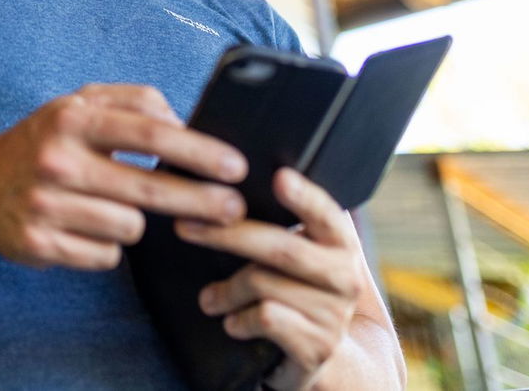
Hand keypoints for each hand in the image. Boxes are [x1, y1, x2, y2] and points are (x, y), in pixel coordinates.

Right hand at [0, 84, 249, 269]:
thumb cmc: (47, 140)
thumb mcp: (81, 103)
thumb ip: (134, 100)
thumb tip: (183, 121)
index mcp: (72, 118)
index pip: (149, 133)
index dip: (199, 151)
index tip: (235, 166)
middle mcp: (56, 159)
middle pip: (148, 188)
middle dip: (200, 201)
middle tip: (233, 209)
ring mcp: (45, 204)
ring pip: (129, 227)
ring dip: (134, 221)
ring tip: (112, 206)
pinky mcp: (38, 244)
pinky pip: (104, 256)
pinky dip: (106, 247)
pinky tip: (87, 228)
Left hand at [177, 168, 364, 389]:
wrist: (324, 352)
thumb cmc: (297, 289)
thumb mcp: (301, 254)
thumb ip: (280, 222)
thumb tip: (223, 180)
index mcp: (339, 243)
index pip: (326, 213)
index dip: (305, 196)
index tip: (279, 176)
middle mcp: (345, 275)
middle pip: (280, 247)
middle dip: (226, 234)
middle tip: (183, 225)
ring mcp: (334, 313)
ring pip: (263, 284)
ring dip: (225, 290)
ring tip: (208, 299)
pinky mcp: (317, 345)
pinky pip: (265, 318)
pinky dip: (239, 319)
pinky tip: (232, 322)